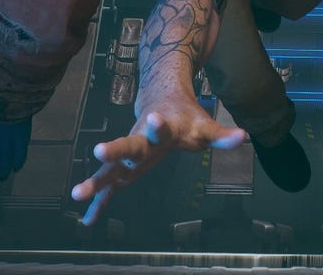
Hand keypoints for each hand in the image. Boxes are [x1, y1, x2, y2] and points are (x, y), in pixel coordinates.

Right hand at [70, 104, 244, 224]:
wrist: (159, 101)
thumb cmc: (184, 116)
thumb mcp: (205, 125)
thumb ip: (221, 135)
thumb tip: (244, 137)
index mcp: (163, 128)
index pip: (162, 127)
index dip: (159, 125)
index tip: (155, 120)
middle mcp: (142, 139)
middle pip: (128, 144)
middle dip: (115, 149)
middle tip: (98, 151)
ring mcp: (130, 155)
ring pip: (111, 167)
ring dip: (96, 180)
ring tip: (77, 194)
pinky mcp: (125, 168)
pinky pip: (110, 187)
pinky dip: (100, 203)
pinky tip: (87, 221)